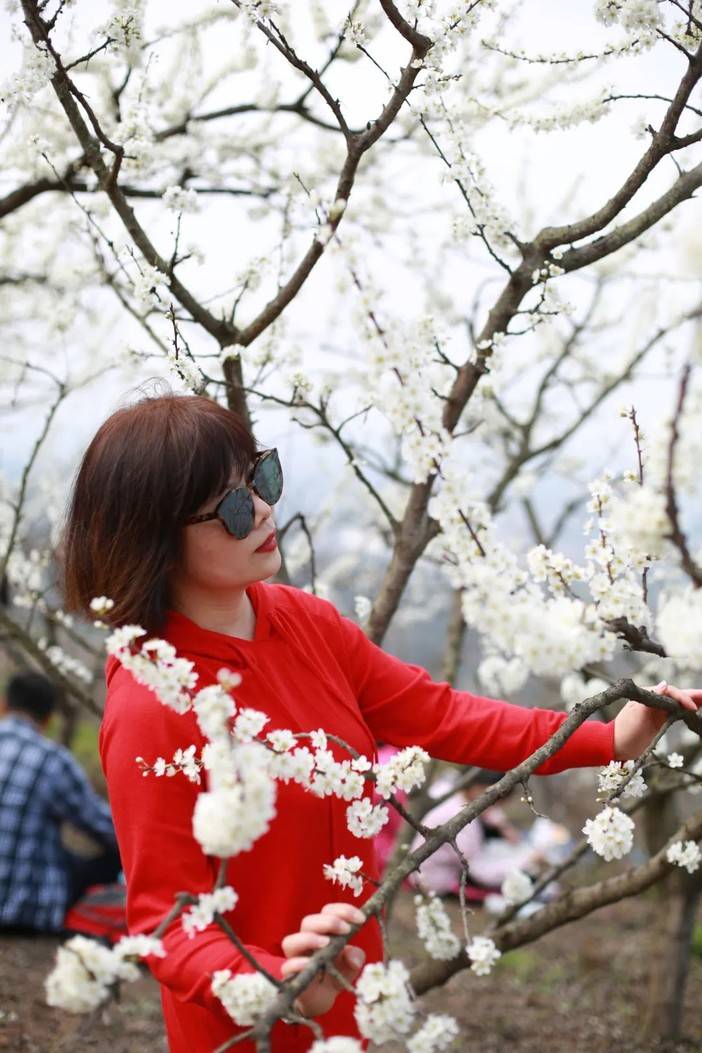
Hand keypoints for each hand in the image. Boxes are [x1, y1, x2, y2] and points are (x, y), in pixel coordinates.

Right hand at [281, 902, 365, 1017]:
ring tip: (326, 943)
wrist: (324, 999)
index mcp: (322, 931)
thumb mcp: (352, 965)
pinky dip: (297, 964)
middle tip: (346, 930)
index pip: (327, 911)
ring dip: (309, 938)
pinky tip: (309, 963)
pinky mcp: (291, 976)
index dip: (344, 911)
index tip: (361, 919)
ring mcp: (297, 957)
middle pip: (308, 922)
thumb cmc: (337, 973)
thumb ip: (356, 957)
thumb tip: (351, 956)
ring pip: (291, 941)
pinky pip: (287, 967)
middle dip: (328, 921)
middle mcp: (307, 940)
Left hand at [613, 681, 701, 759]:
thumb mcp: (637, 712)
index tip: (692, 707)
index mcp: (648, 694)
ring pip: (679, 704)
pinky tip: (696, 711)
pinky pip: (677, 713)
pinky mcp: (660, 721)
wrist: (617, 745)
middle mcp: (654, 700)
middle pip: (677, 696)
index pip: (670, 692)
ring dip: (693, 702)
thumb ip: (652, 697)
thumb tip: (665, 683)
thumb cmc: (625, 728)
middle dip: (693, 696)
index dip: (683, 697)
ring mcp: (658, 710)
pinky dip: (687, 711)